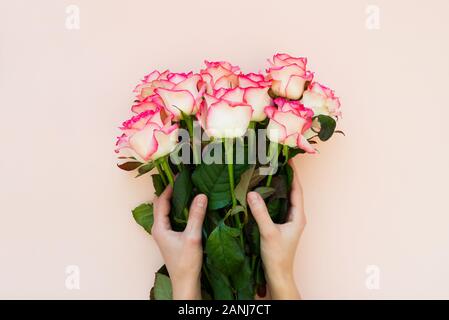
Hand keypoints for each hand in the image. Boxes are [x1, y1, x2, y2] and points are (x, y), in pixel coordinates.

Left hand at [151, 186, 207, 299]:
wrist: (185, 282)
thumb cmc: (186, 262)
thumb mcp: (192, 237)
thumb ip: (196, 215)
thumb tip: (201, 195)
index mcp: (159, 227)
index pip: (161, 202)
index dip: (169, 188)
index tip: (178, 177)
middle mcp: (158, 229)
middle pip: (161, 205)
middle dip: (169, 192)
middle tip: (181, 181)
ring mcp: (164, 234)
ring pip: (166, 212)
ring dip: (174, 201)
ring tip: (185, 190)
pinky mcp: (170, 238)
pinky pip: (171, 218)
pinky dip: (178, 210)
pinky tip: (188, 207)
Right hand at [247, 160, 305, 299]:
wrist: (277, 273)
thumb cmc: (277, 255)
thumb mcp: (268, 232)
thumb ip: (260, 213)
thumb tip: (252, 193)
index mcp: (298, 216)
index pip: (297, 190)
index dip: (293, 174)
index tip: (288, 159)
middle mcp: (296, 216)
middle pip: (292, 191)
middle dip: (286, 177)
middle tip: (276, 162)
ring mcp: (289, 221)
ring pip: (285, 199)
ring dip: (279, 186)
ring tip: (269, 172)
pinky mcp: (281, 225)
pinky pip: (278, 206)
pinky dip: (272, 197)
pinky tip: (263, 193)